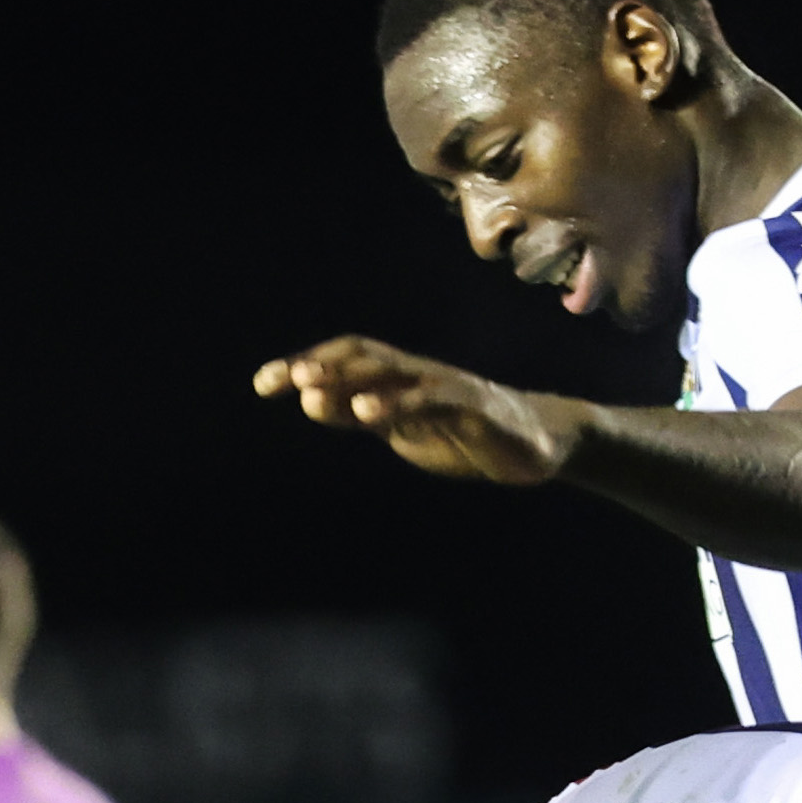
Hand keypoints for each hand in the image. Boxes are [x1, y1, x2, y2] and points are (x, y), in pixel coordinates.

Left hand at [254, 337, 578, 485]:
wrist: (537, 445)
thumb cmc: (463, 433)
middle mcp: (418, 372)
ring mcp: (447, 386)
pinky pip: (431, 401)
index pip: (346, 359)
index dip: (306, 365)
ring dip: (350, 382)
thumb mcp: (403, 428)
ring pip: (393, 373)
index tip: (264, 384)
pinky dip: (397, 404)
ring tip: (314, 394)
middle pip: (364, 357)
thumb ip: (362, 416)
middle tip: (286, 381)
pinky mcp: (474, 408)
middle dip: (322, 367)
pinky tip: (369, 415)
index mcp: (398, 376)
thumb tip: (312, 403)